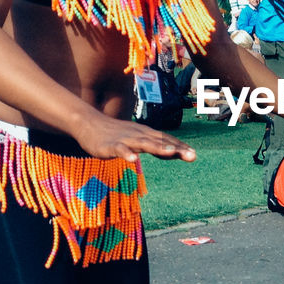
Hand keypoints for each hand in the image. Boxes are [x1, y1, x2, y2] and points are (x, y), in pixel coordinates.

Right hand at [75, 113, 195, 162]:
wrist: (89, 123)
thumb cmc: (116, 133)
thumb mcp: (138, 139)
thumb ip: (155, 146)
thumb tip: (174, 151)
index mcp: (146, 134)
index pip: (166, 140)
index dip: (180, 147)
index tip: (194, 154)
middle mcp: (139, 135)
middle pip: (160, 142)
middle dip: (176, 148)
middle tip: (193, 155)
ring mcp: (125, 139)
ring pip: (143, 143)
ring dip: (158, 147)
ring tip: (171, 152)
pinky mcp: (110, 145)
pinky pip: (119, 149)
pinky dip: (126, 154)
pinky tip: (132, 160)